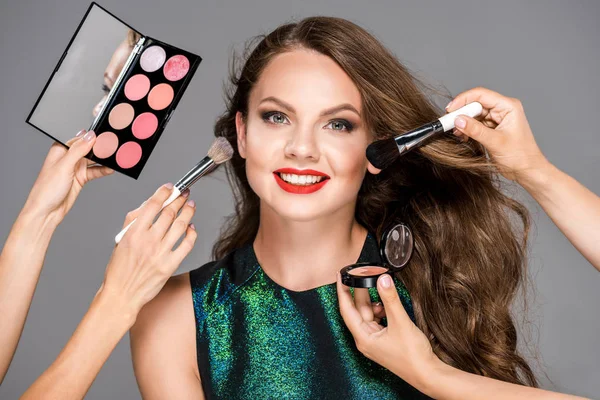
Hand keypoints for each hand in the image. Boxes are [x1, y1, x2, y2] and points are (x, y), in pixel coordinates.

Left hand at [23, 130, 113, 223]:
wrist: (47, 212)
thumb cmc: (47, 189)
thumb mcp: (64, 166)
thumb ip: (78, 150)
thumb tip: (90, 136)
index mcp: (60, 150)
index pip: (80, 139)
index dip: (92, 137)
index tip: (105, 137)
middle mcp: (68, 158)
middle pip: (88, 149)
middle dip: (100, 149)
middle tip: (114, 148)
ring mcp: (75, 169)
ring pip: (93, 161)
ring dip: (103, 161)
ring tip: (115, 158)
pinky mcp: (81, 179)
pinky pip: (95, 172)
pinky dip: (103, 171)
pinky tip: (110, 169)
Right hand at [98, 184, 197, 318]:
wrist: (122, 295)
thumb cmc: (120, 268)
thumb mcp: (122, 240)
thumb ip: (135, 221)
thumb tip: (150, 204)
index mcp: (134, 233)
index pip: (153, 205)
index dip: (164, 193)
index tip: (170, 187)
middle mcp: (148, 241)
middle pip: (170, 213)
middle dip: (180, 199)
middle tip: (185, 193)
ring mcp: (161, 253)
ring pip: (181, 225)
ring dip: (188, 212)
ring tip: (191, 205)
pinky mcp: (170, 265)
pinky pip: (187, 244)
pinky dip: (192, 233)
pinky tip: (192, 227)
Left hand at [337, 273, 438, 393]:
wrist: (427, 373)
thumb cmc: (412, 355)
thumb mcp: (400, 322)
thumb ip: (390, 299)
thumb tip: (382, 279)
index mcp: (363, 337)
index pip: (346, 310)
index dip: (342, 291)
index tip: (340, 276)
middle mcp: (365, 339)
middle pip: (358, 310)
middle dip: (360, 292)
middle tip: (362, 275)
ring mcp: (375, 341)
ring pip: (368, 314)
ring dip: (373, 301)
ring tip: (378, 287)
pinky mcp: (384, 341)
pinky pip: (378, 320)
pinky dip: (381, 310)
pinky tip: (387, 304)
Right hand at [446, 87, 549, 181]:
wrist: (527, 171)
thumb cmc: (520, 156)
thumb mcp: (495, 142)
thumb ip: (476, 130)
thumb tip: (458, 120)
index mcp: (508, 106)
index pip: (481, 95)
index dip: (463, 100)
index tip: (450, 109)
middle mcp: (502, 109)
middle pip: (475, 104)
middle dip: (461, 113)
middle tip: (448, 123)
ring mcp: (496, 119)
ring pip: (473, 115)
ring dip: (463, 123)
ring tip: (456, 133)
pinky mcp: (491, 128)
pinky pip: (474, 124)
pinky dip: (466, 130)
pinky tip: (462, 136)